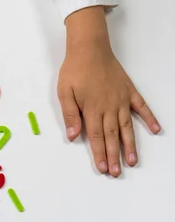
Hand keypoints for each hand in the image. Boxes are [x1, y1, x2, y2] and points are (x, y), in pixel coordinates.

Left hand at [58, 6, 159, 176]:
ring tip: (133, 160)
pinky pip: (141, 107)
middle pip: (112, 136)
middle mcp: (109, 107)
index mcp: (92, 109)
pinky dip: (149, 119)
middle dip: (114, 156)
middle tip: (117, 172)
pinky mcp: (129, 91)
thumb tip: (72, 136)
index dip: (99, 154)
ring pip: (127, 127)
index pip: (95, 137)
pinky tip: (155, 130)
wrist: (89, 48)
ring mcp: (121, 99)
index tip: (103, 168)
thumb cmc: (74, 70)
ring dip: (130, 145)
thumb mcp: (64, 92)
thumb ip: (70, 115)